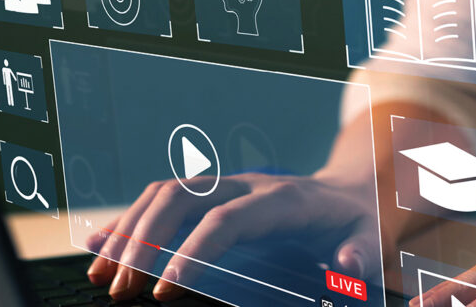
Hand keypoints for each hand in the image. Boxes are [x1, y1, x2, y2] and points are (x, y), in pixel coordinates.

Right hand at [84, 173, 379, 300]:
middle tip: (121, 289)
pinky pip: (163, 198)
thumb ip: (362, 254)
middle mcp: (247, 185)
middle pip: (182, 199)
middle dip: (145, 242)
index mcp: (283, 200)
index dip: (192, 252)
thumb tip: (345, 267)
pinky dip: (131, 220)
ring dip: (129, 230)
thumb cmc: (357, 222)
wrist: (351, 189)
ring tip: (103, 274)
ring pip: (165, 193)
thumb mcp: (372, 238)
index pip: (226, 221)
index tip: (163, 291)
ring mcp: (226, 184)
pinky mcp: (212, 192)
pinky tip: (104, 247)